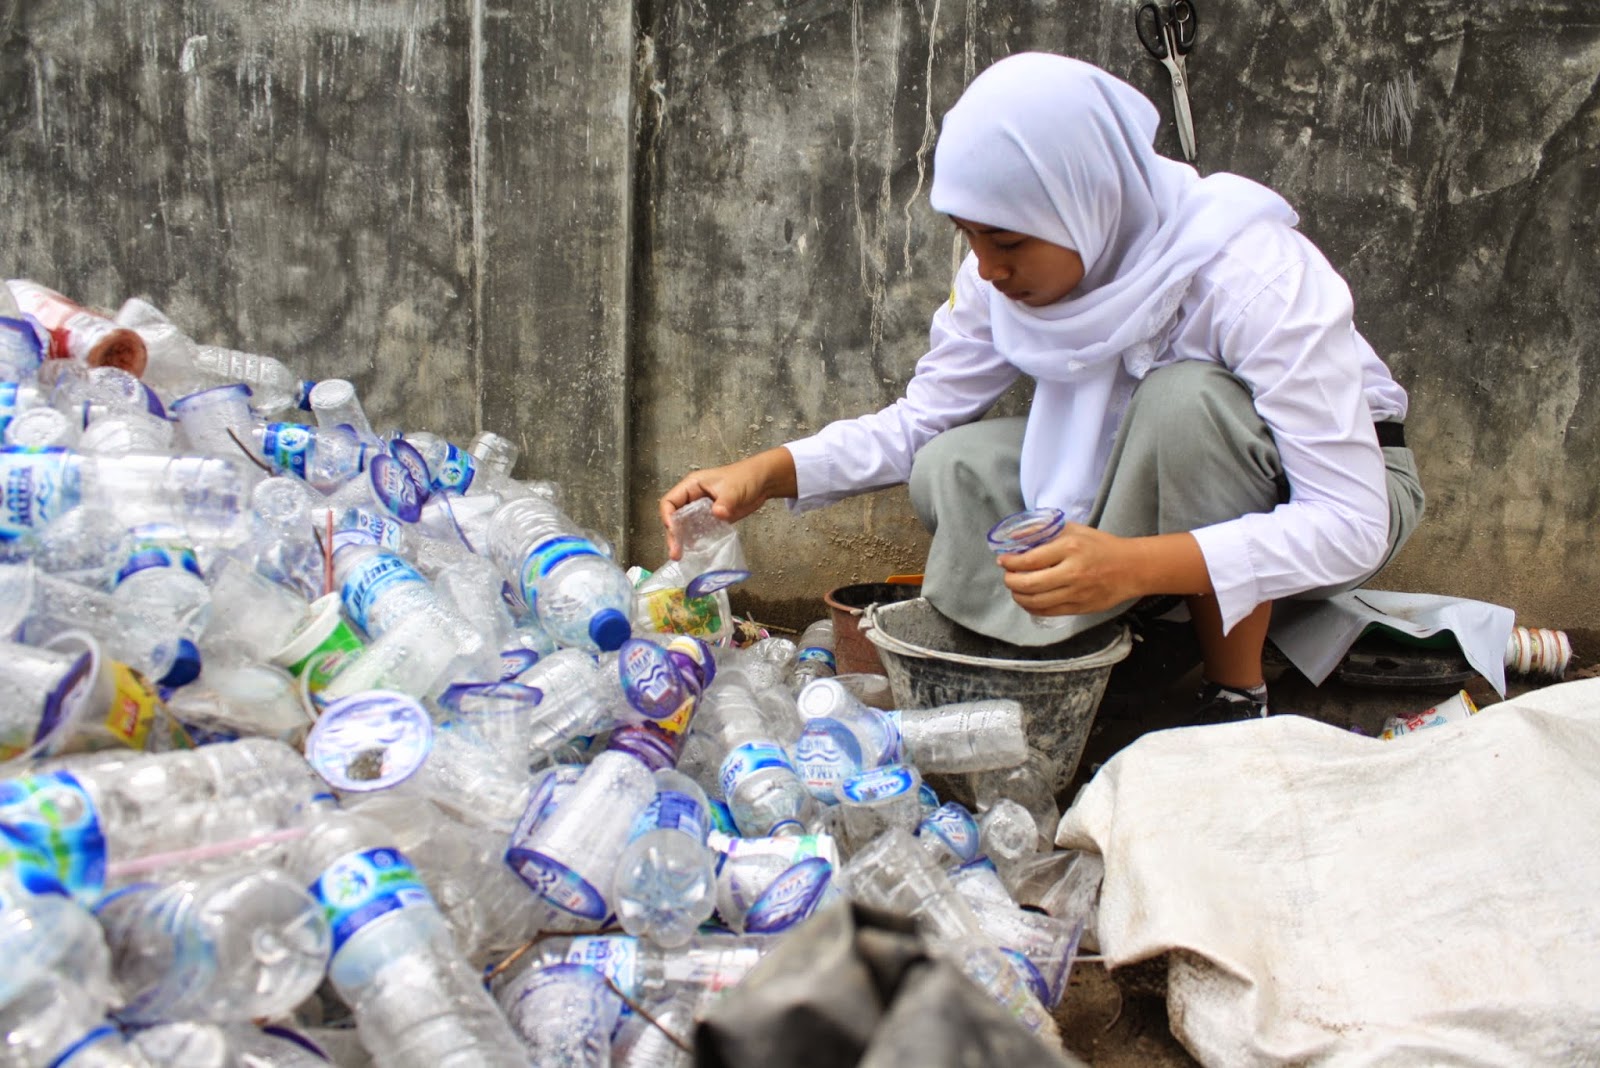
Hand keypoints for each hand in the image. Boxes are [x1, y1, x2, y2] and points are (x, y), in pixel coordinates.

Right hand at [658, 448, 797, 558]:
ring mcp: (701, 510)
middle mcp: (693, 498)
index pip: (670, 501)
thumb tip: (717, 514)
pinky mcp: (711, 519)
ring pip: (685, 526)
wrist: (762, 482)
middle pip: (675, 517)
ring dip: (682, 540)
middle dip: (673, 534)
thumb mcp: (734, 489)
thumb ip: (725, 502)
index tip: (672, 530)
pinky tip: (695, 552)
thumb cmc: (746, 477)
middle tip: (675, 552)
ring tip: (680, 556)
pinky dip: (695, 541)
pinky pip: (698, 531)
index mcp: (692, 486)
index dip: (668, 516)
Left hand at [997, 523, 1149, 616]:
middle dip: (1010, 581)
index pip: (1030, 560)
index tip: (1003, 561)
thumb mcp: (1074, 530)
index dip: (1010, 562)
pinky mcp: (1080, 607)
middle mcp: (1072, 572)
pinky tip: (1028, 600)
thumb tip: (1016, 536)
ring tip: (1015, 589)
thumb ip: (1046, 532)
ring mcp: (1076, 593)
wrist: (1131, 568)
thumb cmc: (1101, 546)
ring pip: (1036, 601)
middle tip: (1007, 576)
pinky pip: (1048, 612)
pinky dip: (1032, 608)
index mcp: (1070, 548)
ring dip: (1018, 596)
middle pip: (1029, 584)